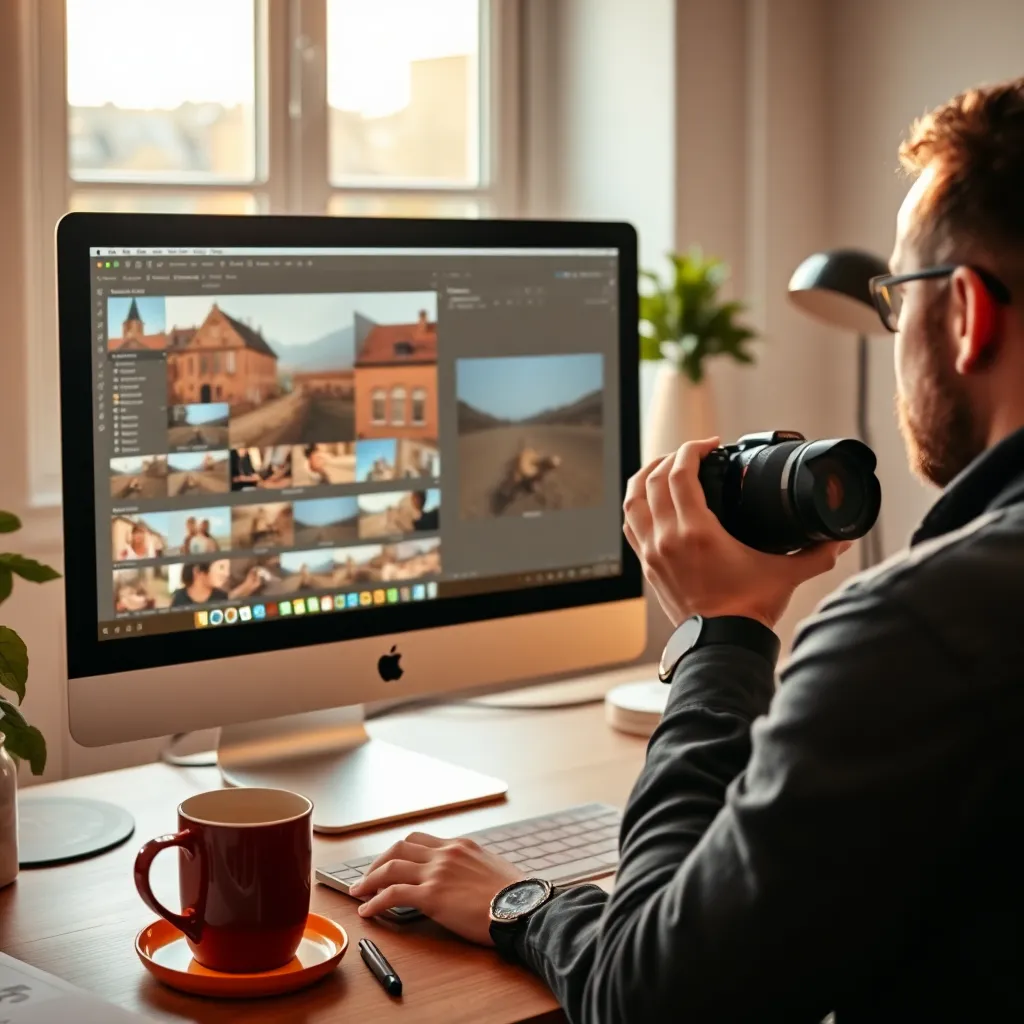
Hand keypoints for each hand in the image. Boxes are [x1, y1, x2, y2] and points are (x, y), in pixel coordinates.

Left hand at [348, 833, 524, 944]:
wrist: (523, 907)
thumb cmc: (516, 895)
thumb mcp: (493, 868)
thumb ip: (472, 867)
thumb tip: (465, 877)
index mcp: (460, 845)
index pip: (420, 840)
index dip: (400, 852)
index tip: (390, 863)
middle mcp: (445, 853)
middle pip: (399, 848)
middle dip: (378, 862)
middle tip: (367, 877)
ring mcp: (437, 872)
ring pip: (391, 867)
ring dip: (369, 879)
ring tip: (358, 892)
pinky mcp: (432, 896)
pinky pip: (393, 894)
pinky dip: (375, 901)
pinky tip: (367, 911)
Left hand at [624, 438, 850, 629]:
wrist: (721, 646)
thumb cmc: (747, 612)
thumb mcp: (786, 575)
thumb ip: (817, 554)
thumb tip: (842, 539)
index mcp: (697, 532)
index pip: (680, 473)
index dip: (694, 449)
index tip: (711, 445)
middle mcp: (667, 538)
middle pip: (653, 479)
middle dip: (672, 457)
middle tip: (693, 453)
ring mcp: (652, 552)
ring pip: (633, 499)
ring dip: (646, 476)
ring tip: (664, 467)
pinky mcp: (647, 566)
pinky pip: (630, 524)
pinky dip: (636, 505)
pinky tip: (649, 500)